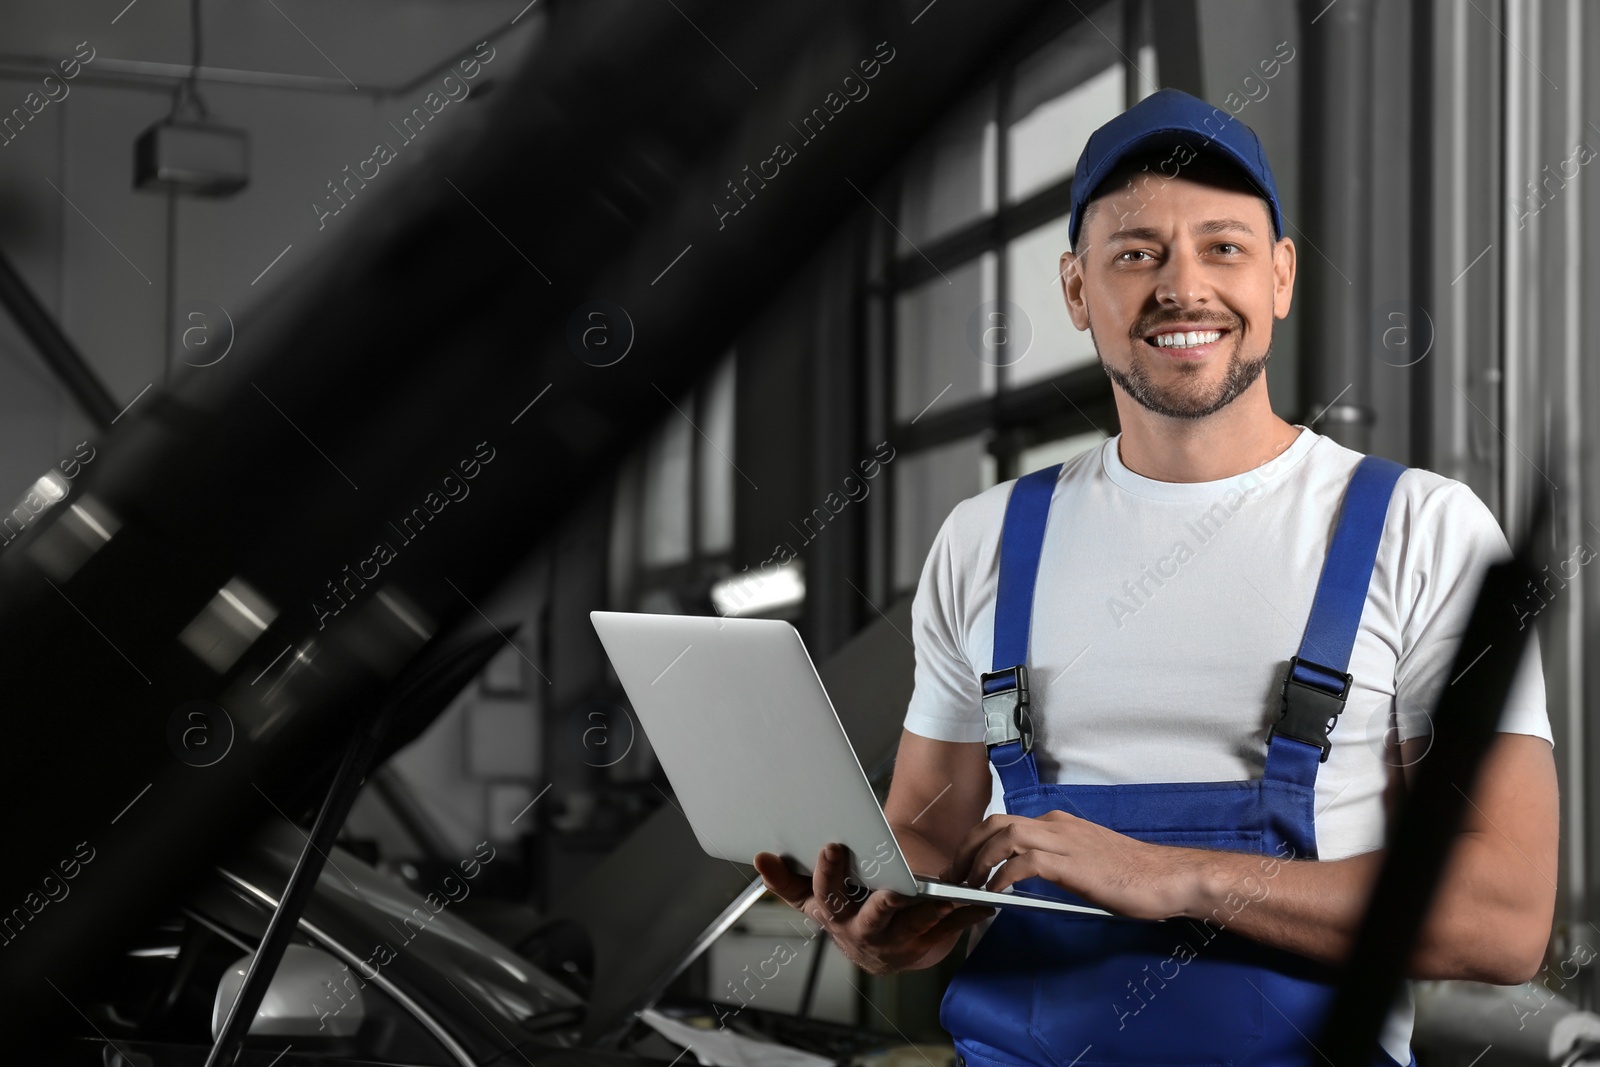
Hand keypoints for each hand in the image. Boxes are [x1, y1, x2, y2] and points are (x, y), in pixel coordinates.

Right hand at [753, 842, 992, 974]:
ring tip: (942, 897)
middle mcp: (855, 932)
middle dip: (873, 897)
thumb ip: (791, 879)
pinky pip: (945, 933)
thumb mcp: (820, 895)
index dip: (812, 874)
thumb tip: (761, 857)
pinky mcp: (920, 950)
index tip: (817, 848)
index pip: (812, 893)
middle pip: (860, 913)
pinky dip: (962, 918)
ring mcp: (889, 945)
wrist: (887, 947)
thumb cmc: (853, 908)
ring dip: (925, 912)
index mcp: (828, 912)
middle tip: (881, 880)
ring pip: (908, 927)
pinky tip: (978, 905)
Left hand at [949, 811, 1199, 920]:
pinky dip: (1002, 876)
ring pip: (1005, 837)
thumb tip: (1028, 876)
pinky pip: (1024, 863)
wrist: (1166, 878)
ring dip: (979, 861)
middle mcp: (1056, 824)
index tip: (964, 866)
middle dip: (968, 848)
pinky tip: (994, 894)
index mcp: (1058, 823)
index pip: (1005, 822)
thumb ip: (1058, 862)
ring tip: (967, 887)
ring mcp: (1063, 841)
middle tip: (954, 877)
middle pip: (995, 824)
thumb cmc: (1132, 875)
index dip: (977, 842)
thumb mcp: (1085, 861)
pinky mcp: (1071, 864)